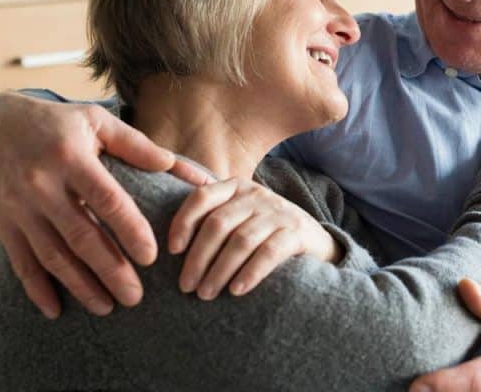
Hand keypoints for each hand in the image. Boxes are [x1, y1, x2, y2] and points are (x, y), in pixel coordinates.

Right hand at [0, 92, 211, 318]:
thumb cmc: (57, 123)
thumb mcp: (96, 121)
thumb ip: (136, 145)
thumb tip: (175, 164)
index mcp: (71, 157)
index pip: (106, 200)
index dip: (129, 230)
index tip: (150, 257)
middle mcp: (41, 184)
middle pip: (81, 236)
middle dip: (110, 270)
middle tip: (135, 297)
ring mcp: (18, 206)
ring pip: (52, 255)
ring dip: (80, 286)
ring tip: (106, 307)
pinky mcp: (2, 222)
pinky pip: (21, 261)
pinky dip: (37, 289)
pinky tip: (56, 310)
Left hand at [169, 178, 340, 299]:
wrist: (315, 240)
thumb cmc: (264, 230)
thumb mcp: (238, 213)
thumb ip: (210, 208)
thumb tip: (165, 207)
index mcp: (236, 187)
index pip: (202, 198)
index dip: (183, 223)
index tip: (172, 251)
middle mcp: (256, 195)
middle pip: (218, 224)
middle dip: (197, 258)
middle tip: (186, 286)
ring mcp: (279, 212)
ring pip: (241, 241)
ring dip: (219, 271)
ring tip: (206, 294)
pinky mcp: (297, 232)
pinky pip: (268, 253)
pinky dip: (250, 273)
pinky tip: (236, 291)